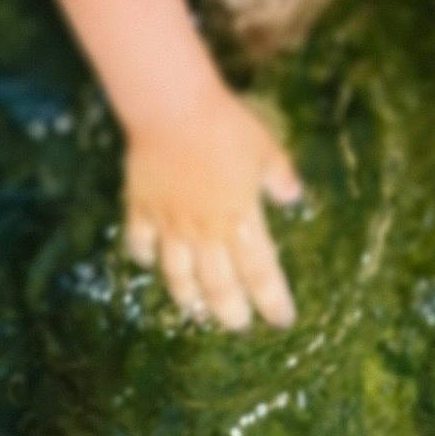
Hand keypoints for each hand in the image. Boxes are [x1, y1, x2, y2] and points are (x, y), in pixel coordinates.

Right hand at [123, 81, 302, 329]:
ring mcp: (170, 223)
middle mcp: (204, 230)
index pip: (260, 270)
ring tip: (195, 313)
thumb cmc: (226, 125)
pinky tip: (148, 262)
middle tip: (239, 326)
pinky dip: (144, 256)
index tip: (283, 320)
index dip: (272, 300)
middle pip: (218, 284)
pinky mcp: (141, 208)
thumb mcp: (265, 147)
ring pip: (177, 274)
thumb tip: (294, 198)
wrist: (174, 109)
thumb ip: (279, 176)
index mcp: (240, 217)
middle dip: (230, 311)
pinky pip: (140, 242)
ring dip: (188, 297)